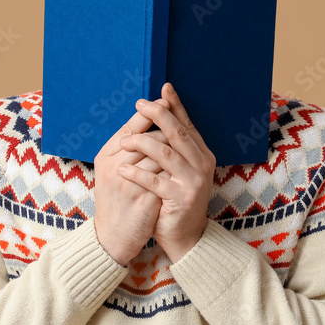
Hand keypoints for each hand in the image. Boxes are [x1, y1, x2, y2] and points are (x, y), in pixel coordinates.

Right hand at [93, 100, 172, 265]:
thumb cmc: (115, 199)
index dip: (151, 112)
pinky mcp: (145, 200)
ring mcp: (130, 184)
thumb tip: (148, 120)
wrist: (113, 237)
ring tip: (185, 137)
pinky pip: (166, 176)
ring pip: (161, 154)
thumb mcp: (112, 170)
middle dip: (167, 123)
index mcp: (104, 156)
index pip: (130, 126)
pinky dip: (176, 167)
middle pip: (148, 136)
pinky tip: (185, 161)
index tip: (166, 98)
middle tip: (179, 112)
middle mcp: (114, 167)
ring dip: (175, 144)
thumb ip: (126, 148)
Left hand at [118, 82, 215, 262]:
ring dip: (141, 143)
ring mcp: (193, 182)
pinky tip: (122, 168)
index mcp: (203, 155)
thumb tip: (160, 116)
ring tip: (123, 140)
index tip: (163, 88)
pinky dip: (136, 173)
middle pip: (178, 133)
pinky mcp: (181, 198)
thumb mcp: (180, 171)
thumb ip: (174, 148)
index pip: (187, 124)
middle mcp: (202, 165)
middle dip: (158, 115)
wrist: (186, 237)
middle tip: (140, 104)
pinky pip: (154, 180)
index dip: (175, 105)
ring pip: (165, 153)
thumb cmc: (177, 200)